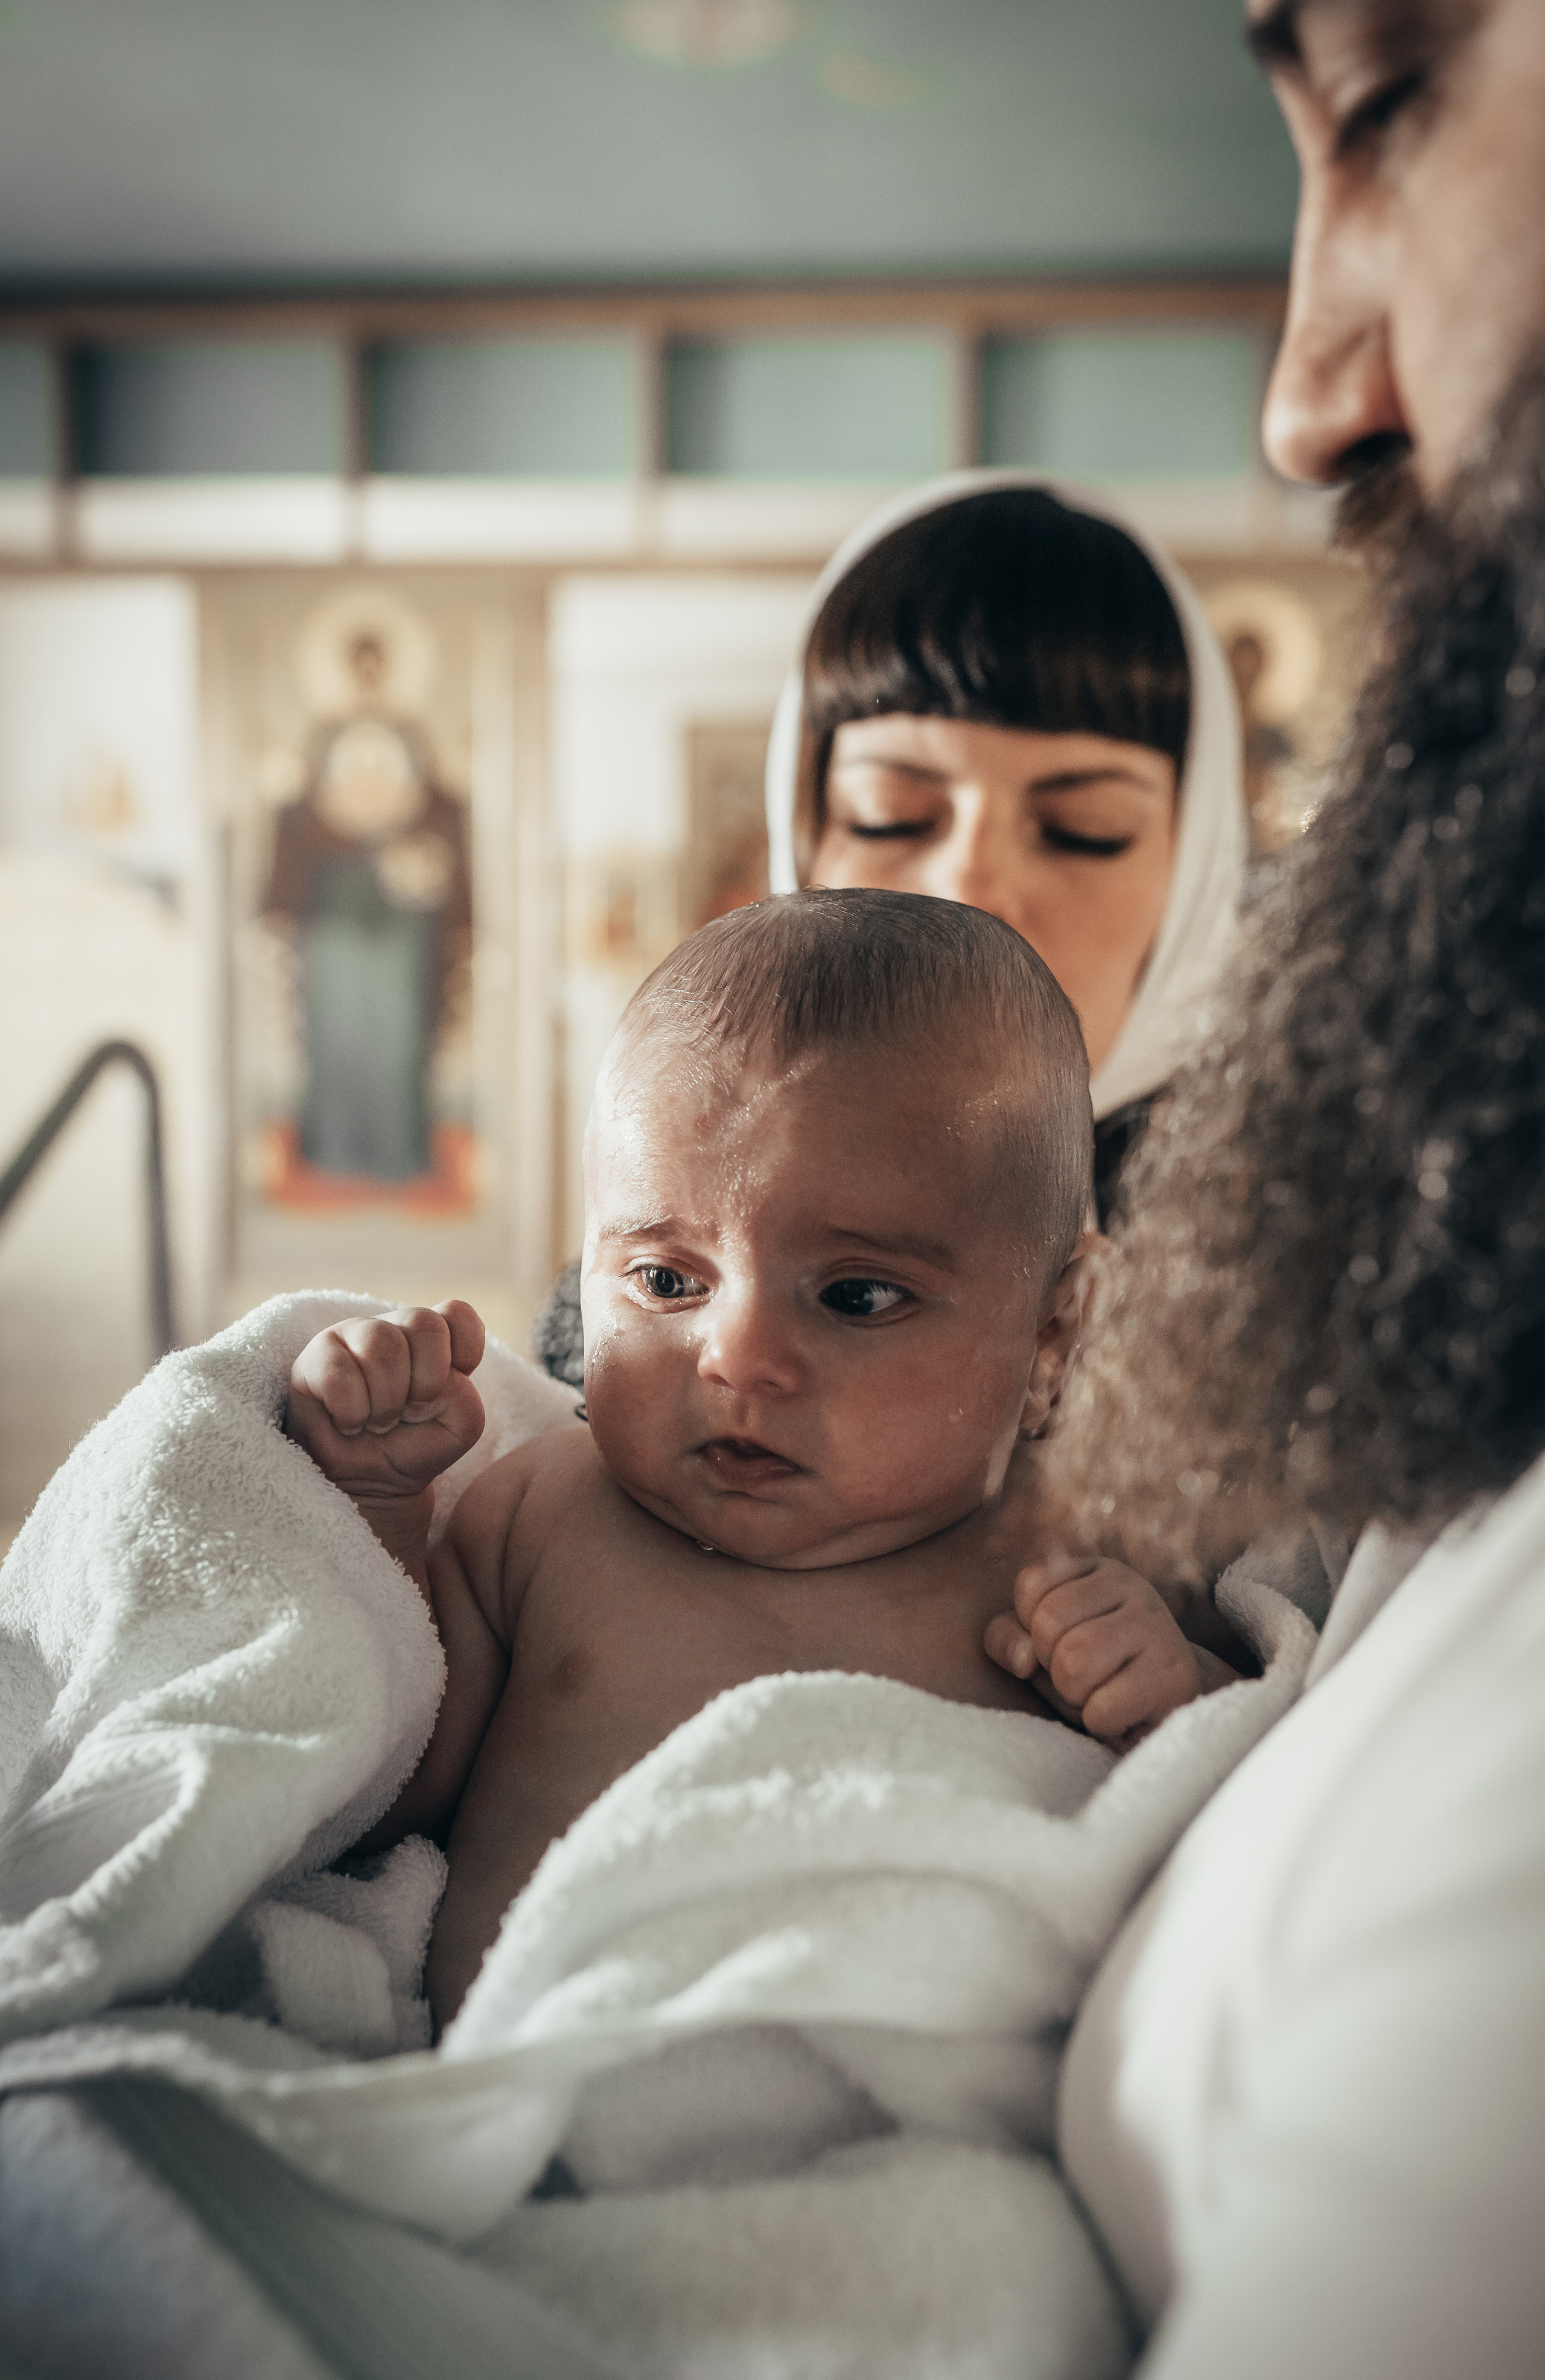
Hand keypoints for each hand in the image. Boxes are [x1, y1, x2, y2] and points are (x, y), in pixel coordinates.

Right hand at [286, 1302, 485, 1519]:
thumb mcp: (459, 1430)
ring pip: (382, 1344)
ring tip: (378, 1422)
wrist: (366, 1484)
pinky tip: (349, 1423)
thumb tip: (432, 1382)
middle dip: (425, 1382)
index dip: (464, 1352)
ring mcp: (351, 1336)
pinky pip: (338, 1373)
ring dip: (387, 1401)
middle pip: (424, 1323)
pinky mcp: (313, 1359)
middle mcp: (392, 1328)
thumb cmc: (412, 1447)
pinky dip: (352, 1413)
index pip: (457, 1313)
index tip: (444, 1392)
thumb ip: (465, 1400)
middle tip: (409, 1412)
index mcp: (431, 1337)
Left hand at [984, 1551, 1204, 1750]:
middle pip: (1048, 1624)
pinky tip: (1125, 1716)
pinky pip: (1102, 1709)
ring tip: (1104, 1695)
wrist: (1170, 1713)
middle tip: (1087, 1679)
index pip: (1031, 1585)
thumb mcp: (1043, 1650)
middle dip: (1054, 1666)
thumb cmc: (1097, 1676)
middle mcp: (1133, 1587)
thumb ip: (1009, 1639)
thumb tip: (1023, 1659)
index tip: (1065, 1646)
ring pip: (1073, 1662)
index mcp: (1098, 1572)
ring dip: (1076, 1696)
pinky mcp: (1175, 1676)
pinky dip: (1101, 1724)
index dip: (1034, 1631)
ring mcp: (1158, 1626)